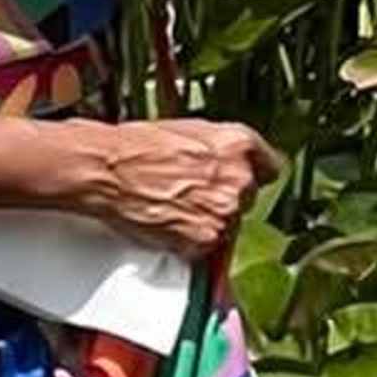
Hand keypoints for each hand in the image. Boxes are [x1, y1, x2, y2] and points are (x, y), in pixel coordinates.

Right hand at [60, 118, 284, 262]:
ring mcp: (225, 212)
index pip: (269, 167)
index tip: (243, 179)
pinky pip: (209, 246)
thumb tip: (227, 161)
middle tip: (191, 193)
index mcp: (238, 144)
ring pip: (229, 224)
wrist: (107, 171)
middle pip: (247, 197)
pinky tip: (170, 223)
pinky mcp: (207, 239)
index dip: (251, 174)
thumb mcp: (188, 130)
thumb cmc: (135, 147)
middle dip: (224, 198)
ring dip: (209, 221)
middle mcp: (238, 178)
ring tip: (175, 207)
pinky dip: (193, 241)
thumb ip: (219, 148)